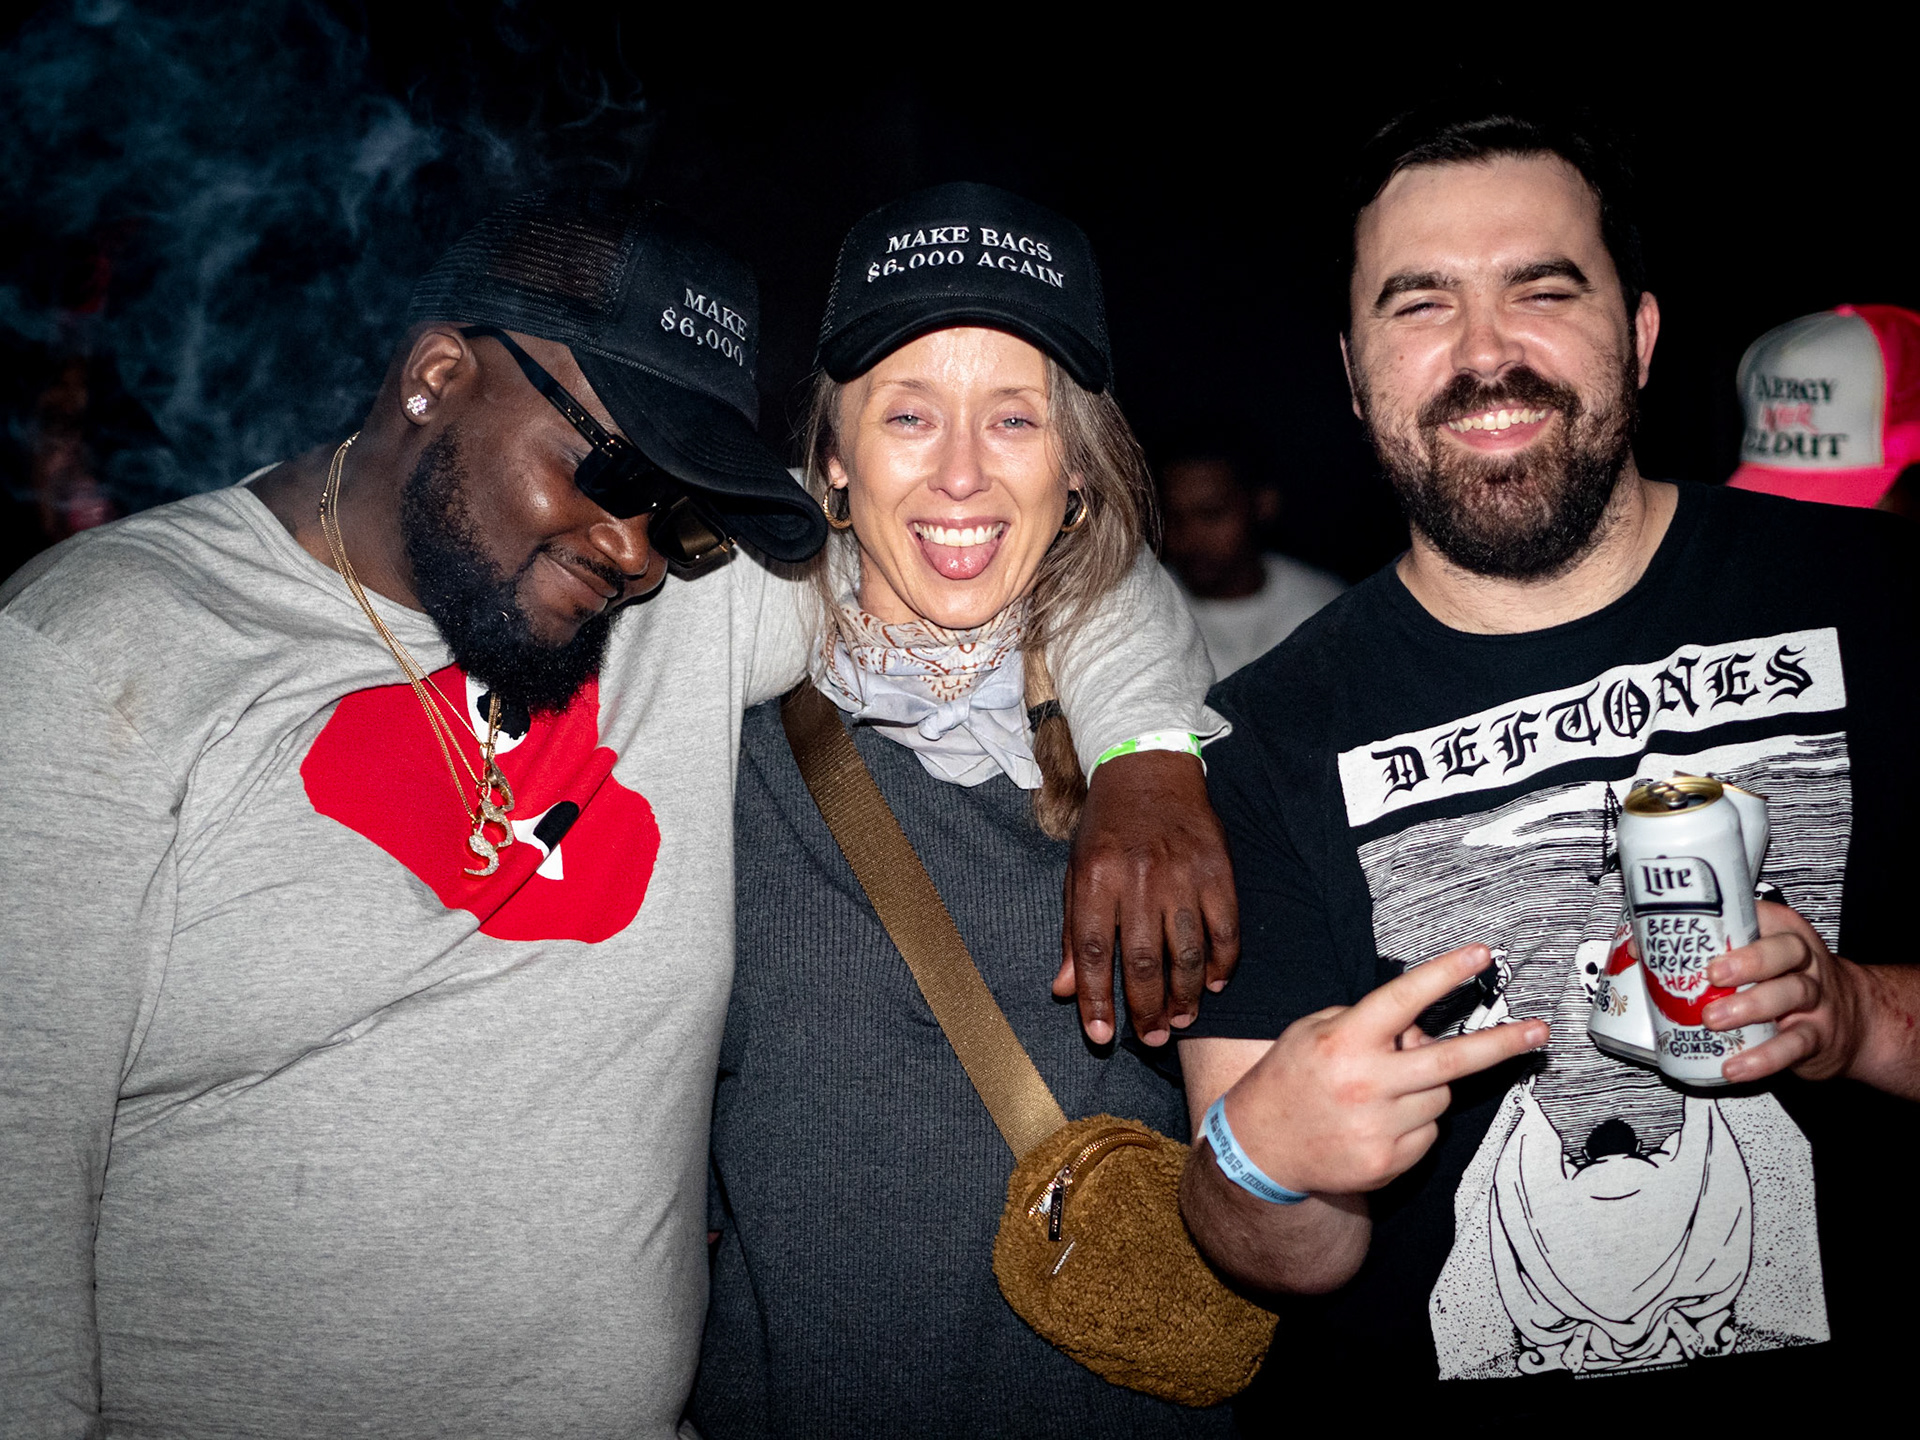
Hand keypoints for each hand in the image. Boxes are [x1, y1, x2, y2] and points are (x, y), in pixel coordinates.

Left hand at [1055, 750, 1237, 1045]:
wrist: (1149, 771)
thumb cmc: (1106, 828)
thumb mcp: (1076, 872)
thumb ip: (1070, 933)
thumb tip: (1064, 990)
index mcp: (1095, 877)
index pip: (1092, 951)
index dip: (1096, 999)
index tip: (1101, 1036)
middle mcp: (1138, 877)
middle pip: (1142, 960)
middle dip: (1146, 1009)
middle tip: (1150, 1037)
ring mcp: (1182, 874)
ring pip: (1186, 952)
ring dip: (1184, 995)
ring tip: (1179, 1020)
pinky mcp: (1218, 870)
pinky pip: (1224, 929)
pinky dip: (1221, 963)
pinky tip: (1213, 984)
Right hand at [1221, 944, 1548, 1195]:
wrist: (1260, 1147)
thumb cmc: (1290, 1078)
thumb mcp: (1315, 1031)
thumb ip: (1371, 1024)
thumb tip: (1424, 1033)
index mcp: (1345, 1041)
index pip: (1404, 1000)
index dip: (1445, 974)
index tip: (1481, 956)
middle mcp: (1365, 1083)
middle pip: (1451, 1060)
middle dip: (1501, 1043)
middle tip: (1538, 1031)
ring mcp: (1379, 1127)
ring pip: (1440, 1095)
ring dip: (1427, 1086)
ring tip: (1383, 1089)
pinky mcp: (1388, 1160)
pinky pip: (1429, 1130)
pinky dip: (1415, 1120)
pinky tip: (1378, 1119)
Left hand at [1705, 900, 1865, 1083]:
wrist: (1856, 1022)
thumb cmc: (1788, 982)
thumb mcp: (1760, 959)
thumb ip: (1711, 951)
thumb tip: (1640, 948)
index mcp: (1783, 934)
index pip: (1760, 916)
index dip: (1724, 921)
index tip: (1690, 932)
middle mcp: (1804, 962)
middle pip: (1785, 951)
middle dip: (1749, 961)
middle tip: (1713, 975)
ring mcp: (1815, 999)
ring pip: (1790, 994)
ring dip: (1749, 1007)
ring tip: (1713, 1019)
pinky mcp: (1818, 1036)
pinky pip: (1793, 1045)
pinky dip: (1763, 1058)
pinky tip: (1736, 1065)